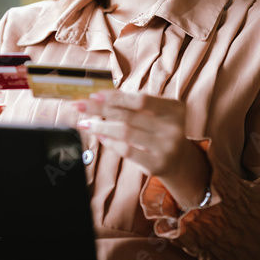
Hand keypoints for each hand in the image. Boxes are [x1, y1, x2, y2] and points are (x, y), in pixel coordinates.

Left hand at [74, 91, 210, 209]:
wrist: (179, 160)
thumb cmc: (160, 129)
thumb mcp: (156, 113)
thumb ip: (133, 105)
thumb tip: (98, 97)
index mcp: (175, 108)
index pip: (140, 100)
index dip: (115, 97)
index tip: (94, 95)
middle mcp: (174, 127)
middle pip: (129, 115)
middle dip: (100, 109)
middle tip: (79, 105)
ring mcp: (166, 147)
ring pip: (125, 133)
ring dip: (100, 126)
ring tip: (84, 122)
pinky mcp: (157, 164)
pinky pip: (127, 150)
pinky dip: (110, 142)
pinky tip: (100, 136)